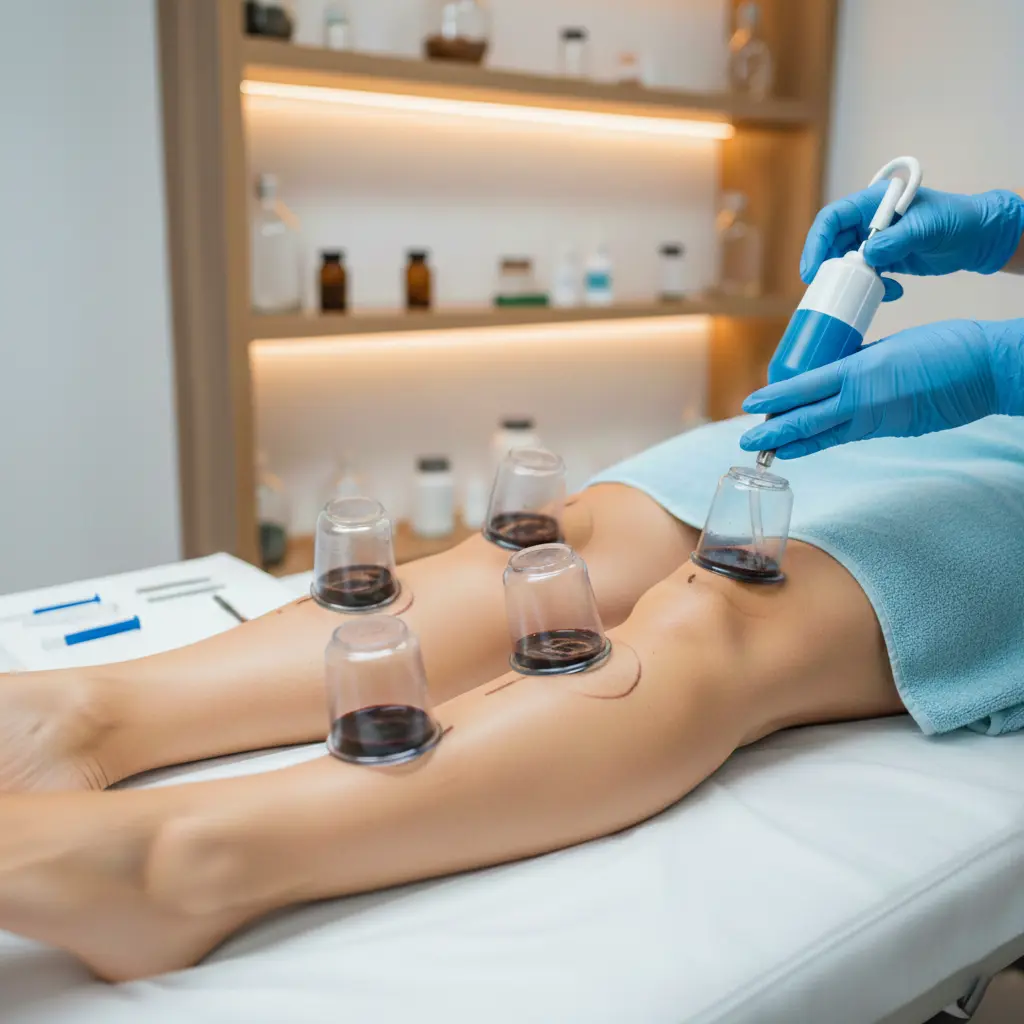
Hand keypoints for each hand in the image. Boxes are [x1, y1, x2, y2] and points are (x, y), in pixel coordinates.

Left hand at [739, 319, 1023, 458]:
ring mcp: (877, 418)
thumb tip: (835, 373)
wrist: (988, 369)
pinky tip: (807, 446)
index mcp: (860, 369)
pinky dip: (823, 441)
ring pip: (824, 433)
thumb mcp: (892, 345)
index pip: (806, 387)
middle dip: (773, 432)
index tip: (751, 403)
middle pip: (807, 418)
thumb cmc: (945, 346)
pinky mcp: (891, 430)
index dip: (776, 398)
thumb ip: (861, 361)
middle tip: (746, 441)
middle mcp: (863, 398)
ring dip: (793, 443)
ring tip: (768, 450)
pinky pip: (848, 436)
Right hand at [801, 185, 1023, 299]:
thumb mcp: (927, 227)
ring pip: (847, 262)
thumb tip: (865, 255)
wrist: (978, 238)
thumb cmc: (956, 221)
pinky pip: (865, 275)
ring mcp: (876, 240)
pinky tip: (892, 291)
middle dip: (830, 267)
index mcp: (874, 202)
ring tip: (869, 290)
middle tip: (829, 289)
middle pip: (833, 243)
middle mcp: (869, 220)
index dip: (817, 242)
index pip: (833, 219)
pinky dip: (873, 287)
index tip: (812, 269)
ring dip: (854, 280)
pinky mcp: (884, 259)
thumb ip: (895, 240)